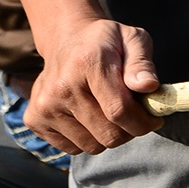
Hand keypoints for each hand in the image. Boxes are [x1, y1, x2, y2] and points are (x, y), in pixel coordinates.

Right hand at [26, 17, 160, 154]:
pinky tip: (89, 115)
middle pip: (107, 134)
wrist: (66, 40)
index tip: (154, 119)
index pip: (119, 110)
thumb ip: (142, 63)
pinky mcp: (35, 120)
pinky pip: (73, 148)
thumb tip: (149, 86)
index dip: (142, 122)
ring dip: (109, 134)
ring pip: (92, 145)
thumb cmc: (106, 42)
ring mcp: (44, 106)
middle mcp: (61, 87)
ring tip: (110, 112)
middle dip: (130, 130)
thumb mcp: (133, 39)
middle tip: (135, 115)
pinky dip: (88, 138)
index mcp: (88, 64)